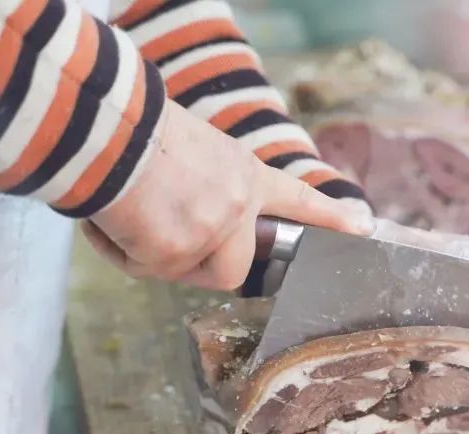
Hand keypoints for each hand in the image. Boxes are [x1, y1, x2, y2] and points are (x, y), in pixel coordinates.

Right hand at [82, 101, 373, 289]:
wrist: (109, 129)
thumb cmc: (134, 129)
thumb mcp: (189, 149)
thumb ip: (201, 188)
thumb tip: (174, 219)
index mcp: (244, 172)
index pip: (295, 198)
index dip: (327, 215)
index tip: (363, 226)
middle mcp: (238, 206)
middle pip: (230, 267)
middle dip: (192, 262)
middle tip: (155, 234)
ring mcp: (213, 233)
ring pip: (178, 270)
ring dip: (147, 252)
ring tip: (124, 212)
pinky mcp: (177, 255)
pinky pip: (142, 267)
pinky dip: (116, 249)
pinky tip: (106, 215)